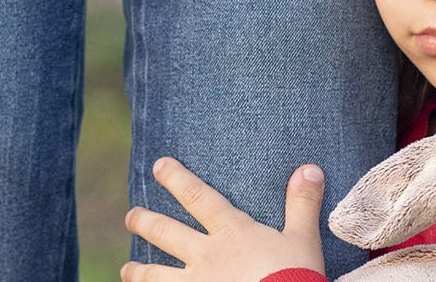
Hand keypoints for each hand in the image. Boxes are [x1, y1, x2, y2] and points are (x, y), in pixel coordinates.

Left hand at [121, 157, 325, 280]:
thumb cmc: (296, 276)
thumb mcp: (303, 239)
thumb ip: (302, 203)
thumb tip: (310, 168)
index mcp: (231, 232)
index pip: (198, 196)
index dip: (177, 178)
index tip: (159, 165)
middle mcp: (206, 255)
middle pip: (166, 232)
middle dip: (145, 221)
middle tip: (130, 215)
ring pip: (156, 274)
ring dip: (139, 270)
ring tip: (126, 268)